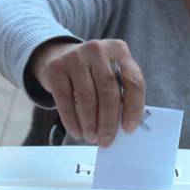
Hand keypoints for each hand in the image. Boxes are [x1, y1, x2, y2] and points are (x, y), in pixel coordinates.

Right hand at [28, 39, 145, 147]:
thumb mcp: (111, 73)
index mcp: (119, 50)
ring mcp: (75, 56)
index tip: (129, 129)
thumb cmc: (93, 72)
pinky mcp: (56, 67)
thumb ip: (121, 94)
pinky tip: (77, 132)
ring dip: (90, 123)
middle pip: (108, 90)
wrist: (60, 56)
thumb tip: (124, 126)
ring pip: (87, 97)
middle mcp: (97, 49)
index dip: (133, 107)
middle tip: (106, 140)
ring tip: (92, 137)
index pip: (133, 80)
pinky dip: (72, 121)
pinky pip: (65, 100)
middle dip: (108, 121)